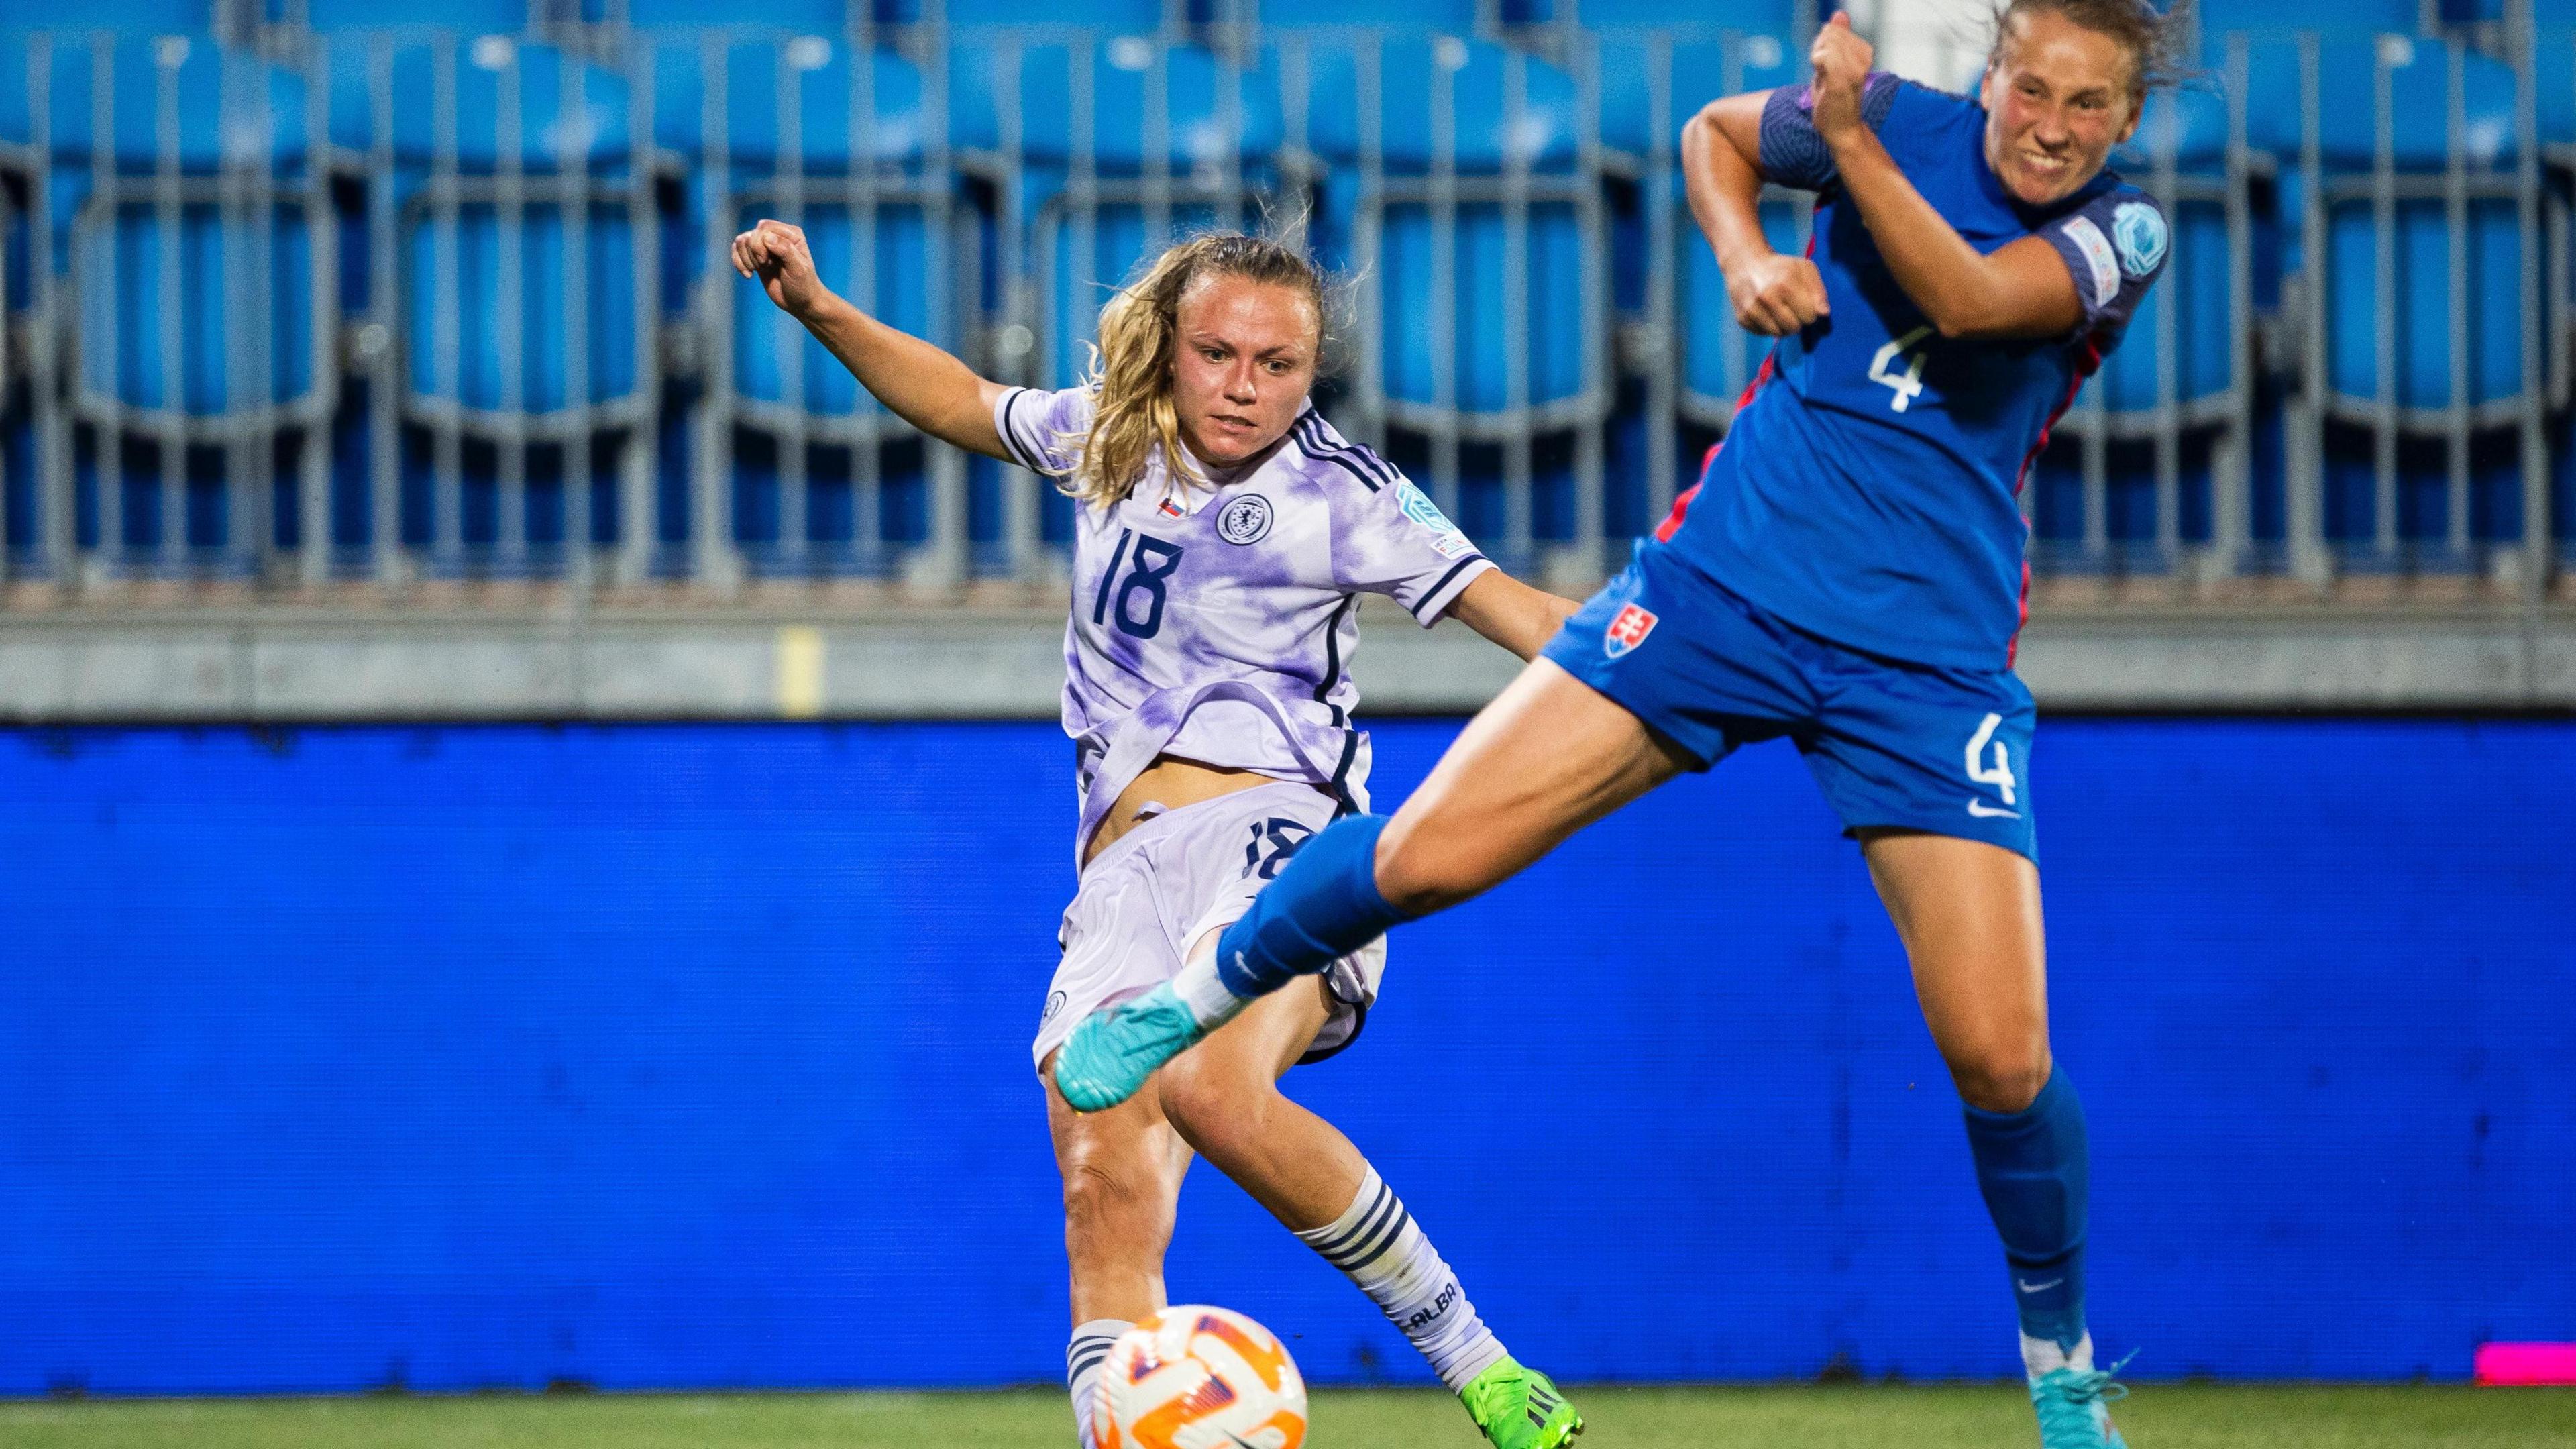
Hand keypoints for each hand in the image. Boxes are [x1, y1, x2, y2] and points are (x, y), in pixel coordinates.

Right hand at [731, 219, 829, 317]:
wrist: (800, 303)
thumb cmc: (803, 285)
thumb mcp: (798, 269)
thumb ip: (785, 250)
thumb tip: (767, 237)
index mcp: (791, 234)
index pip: (765, 228)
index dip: (759, 243)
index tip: (765, 262)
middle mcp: (777, 236)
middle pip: (752, 234)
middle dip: (752, 252)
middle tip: (763, 266)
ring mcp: (765, 246)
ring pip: (742, 241)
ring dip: (745, 258)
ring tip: (756, 271)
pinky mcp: (756, 257)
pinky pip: (737, 250)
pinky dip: (738, 262)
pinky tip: (748, 275)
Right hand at [1727, 250, 1829, 335]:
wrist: (1745, 262)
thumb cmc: (1780, 266)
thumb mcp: (1804, 269)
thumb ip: (1818, 290)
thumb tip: (1824, 313)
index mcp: (1786, 284)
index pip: (1809, 316)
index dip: (1809, 311)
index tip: (1803, 303)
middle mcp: (1767, 297)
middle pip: (1794, 328)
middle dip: (1797, 320)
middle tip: (1791, 308)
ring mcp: (1752, 309)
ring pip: (1778, 334)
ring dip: (1783, 326)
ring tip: (1780, 312)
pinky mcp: (1742, 318)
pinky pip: (1763, 334)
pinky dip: (1768, 327)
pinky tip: (1766, 313)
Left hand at [1807, 12, 1874, 142]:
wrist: (1841, 131)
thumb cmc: (1834, 100)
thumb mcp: (1833, 64)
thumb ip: (1837, 38)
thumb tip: (1840, 13)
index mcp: (1864, 51)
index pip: (1833, 30)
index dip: (1821, 46)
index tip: (1826, 67)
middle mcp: (1864, 57)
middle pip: (1829, 33)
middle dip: (1818, 50)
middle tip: (1824, 73)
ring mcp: (1856, 67)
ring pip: (1826, 43)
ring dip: (1817, 59)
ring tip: (1825, 78)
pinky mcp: (1844, 78)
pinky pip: (1824, 56)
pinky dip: (1817, 65)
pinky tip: (1823, 79)